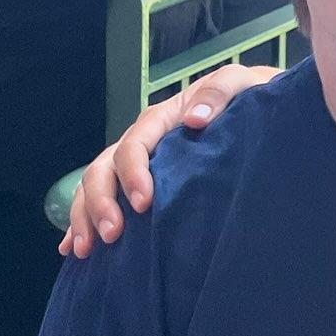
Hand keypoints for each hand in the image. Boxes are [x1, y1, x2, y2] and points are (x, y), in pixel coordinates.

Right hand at [58, 64, 275, 255]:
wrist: (262, 113)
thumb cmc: (251, 98)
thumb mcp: (240, 85)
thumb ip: (219, 93)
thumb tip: (194, 119)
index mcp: (162, 119)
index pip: (135, 145)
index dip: (132, 173)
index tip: (144, 203)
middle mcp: (142, 141)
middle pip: (103, 168)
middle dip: (101, 202)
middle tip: (112, 234)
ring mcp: (137, 165)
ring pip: (94, 187)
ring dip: (85, 217)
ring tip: (88, 250)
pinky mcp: (140, 185)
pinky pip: (101, 201)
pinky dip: (82, 222)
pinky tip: (73, 248)